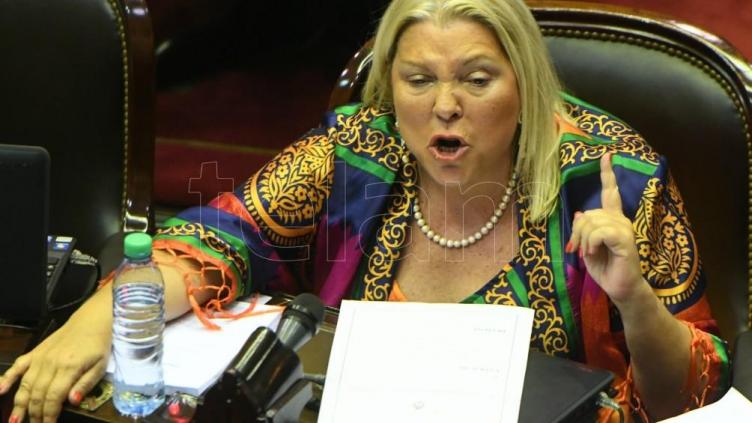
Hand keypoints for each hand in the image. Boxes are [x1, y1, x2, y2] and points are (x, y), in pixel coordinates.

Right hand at [0, 319, 110, 422]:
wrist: (92, 319)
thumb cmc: (99, 344)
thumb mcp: (100, 366)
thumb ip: (86, 384)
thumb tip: (72, 402)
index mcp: (68, 368)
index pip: (53, 398)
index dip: (49, 415)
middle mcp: (50, 363)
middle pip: (37, 394)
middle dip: (35, 413)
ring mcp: (40, 357)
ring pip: (25, 384)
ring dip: (19, 404)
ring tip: (15, 420)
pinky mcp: (35, 351)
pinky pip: (18, 365)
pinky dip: (7, 378)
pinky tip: (0, 390)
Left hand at [566, 153, 645, 305]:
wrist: (620, 289)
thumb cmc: (606, 270)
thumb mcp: (587, 247)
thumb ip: (584, 230)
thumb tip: (580, 214)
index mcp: (613, 220)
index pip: (610, 192)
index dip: (607, 173)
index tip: (607, 154)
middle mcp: (620, 220)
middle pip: (587, 213)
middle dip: (577, 232)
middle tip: (579, 249)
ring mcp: (624, 228)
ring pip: (591, 222)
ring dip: (583, 241)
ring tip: (590, 254)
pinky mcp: (625, 239)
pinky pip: (599, 232)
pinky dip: (591, 244)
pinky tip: (595, 253)